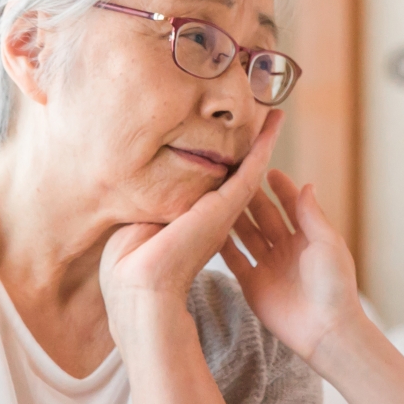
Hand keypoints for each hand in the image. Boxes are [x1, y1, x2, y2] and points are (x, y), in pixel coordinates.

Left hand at [99, 112, 282, 334]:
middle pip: (237, 173)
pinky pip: (250, 169)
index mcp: (194, 220)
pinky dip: (263, 145)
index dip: (225, 161)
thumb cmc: (129, 264)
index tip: (229, 140)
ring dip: (263, 140)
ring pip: (249, 168)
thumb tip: (146, 178)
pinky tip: (271, 124)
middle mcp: (213, 215)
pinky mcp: (225, 208)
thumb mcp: (138, 221)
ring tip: (274, 116)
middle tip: (266, 119)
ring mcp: (222, 212)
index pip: (214, 184)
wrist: (138, 287)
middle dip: (251, 145)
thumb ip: (153, 200)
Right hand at [220, 171, 368, 362]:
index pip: (291, 205)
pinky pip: (235, 261)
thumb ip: (312, 215)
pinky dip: (222, 246)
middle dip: (250, 197)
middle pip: (265, 217)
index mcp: (309, 237)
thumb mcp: (327, 244)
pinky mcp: (254, 285)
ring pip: (247, 235)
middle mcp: (287, 249)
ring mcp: (269, 266)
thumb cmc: (334, 286)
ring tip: (215, 196)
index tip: (265, 167)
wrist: (325, 330)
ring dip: (233, 218)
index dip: (280, 187)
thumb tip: (306, 184)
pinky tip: (207, 229)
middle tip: (231, 176)